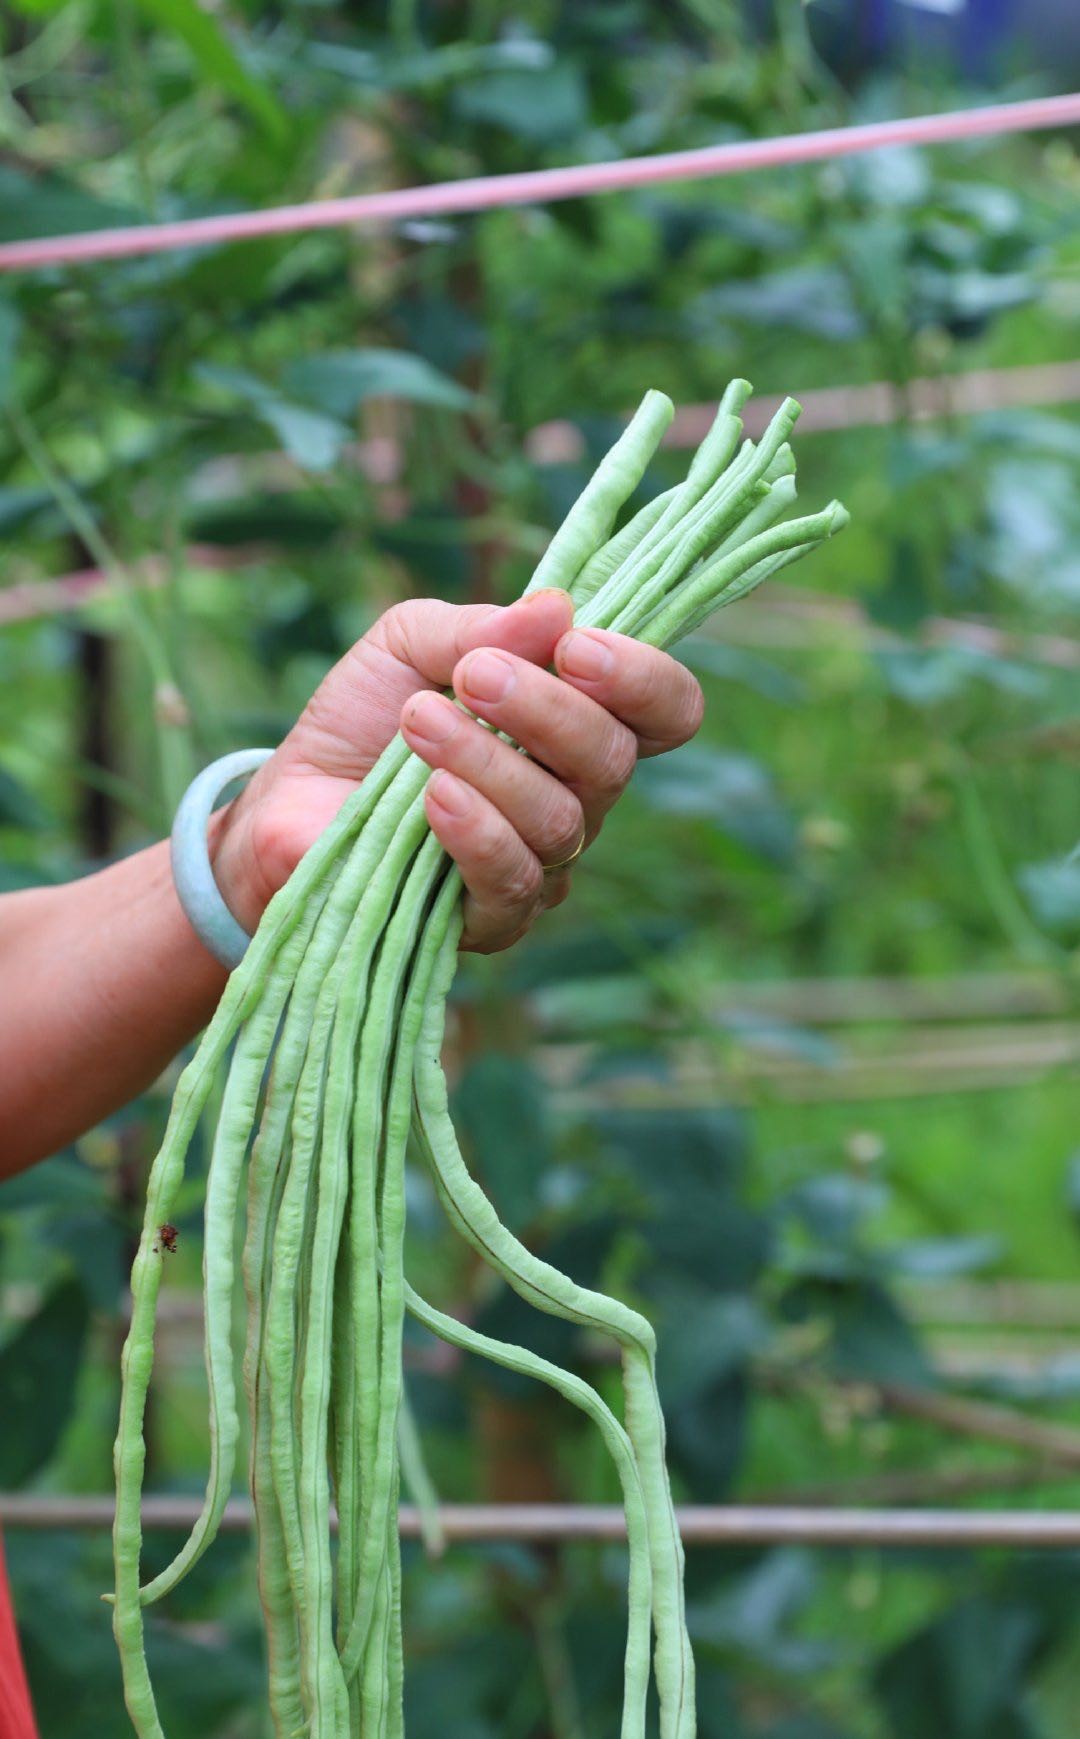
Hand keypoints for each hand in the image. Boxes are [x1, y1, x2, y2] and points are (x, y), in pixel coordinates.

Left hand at [211, 589, 702, 952]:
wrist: (285, 801)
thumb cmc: (362, 720)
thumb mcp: (408, 645)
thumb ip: (480, 627)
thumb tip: (556, 608)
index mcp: (576, 724)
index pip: (665, 712)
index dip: (642, 679)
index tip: (576, 646)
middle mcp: (577, 798)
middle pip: (611, 761)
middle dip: (546, 708)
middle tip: (473, 676)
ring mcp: (542, 865)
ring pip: (560, 820)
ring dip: (488, 761)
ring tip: (417, 724)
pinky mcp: (492, 921)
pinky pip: (512, 881)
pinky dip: (475, 830)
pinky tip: (431, 795)